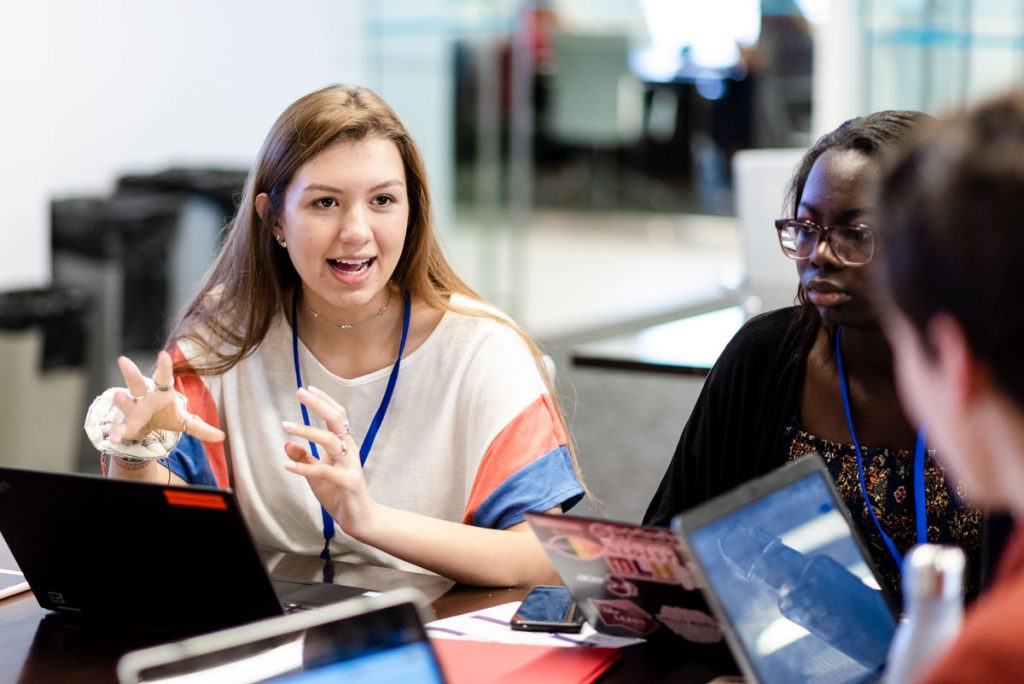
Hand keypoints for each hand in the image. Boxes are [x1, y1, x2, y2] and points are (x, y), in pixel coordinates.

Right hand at [108, 351, 224, 443]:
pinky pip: (119, 428)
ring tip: (118, 396)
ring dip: (122, 401)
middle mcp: (143, 397)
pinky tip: (113, 439)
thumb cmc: (165, 416)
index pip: (163, 376)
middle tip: (123, 360)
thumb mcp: (184, 422)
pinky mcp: (123, 424)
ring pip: (125, 403)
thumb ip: (200, 428)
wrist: (146, 429)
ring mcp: (131, 410)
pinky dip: (116, 433)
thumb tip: (221, 437)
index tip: (163, 354)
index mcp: (161, 392)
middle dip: (130, 372)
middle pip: (136, 382)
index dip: (164, 366)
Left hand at [282, 386, 376, 538]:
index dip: (324, 401)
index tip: (307, 388)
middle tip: (300, 392)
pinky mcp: (349, 483)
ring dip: (307, 431)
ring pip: (331, 441)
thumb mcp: (317, 474)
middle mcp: (349, 451)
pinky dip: (304, 468)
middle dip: (319, 404)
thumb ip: (304, 459)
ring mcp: (350, 466)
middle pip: (337, 420)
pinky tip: (286, 466)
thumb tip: (287, 443)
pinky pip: (325, 471)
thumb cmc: (339, 494)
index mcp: (344, 446)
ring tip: (286, 426)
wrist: (360, 519)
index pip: (337, 416)